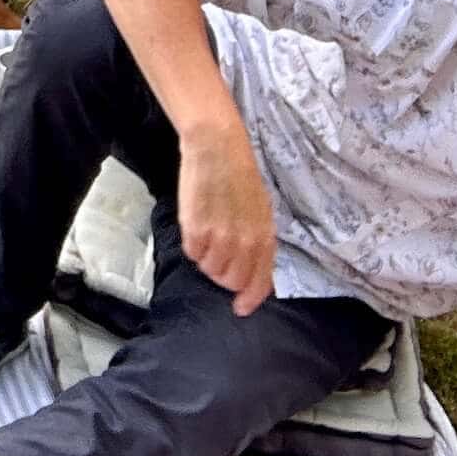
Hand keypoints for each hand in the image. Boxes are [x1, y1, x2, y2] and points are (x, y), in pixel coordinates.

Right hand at [177, 122, 275, 314]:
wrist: (217, 148)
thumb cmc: (240, 175)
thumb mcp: (261, 210)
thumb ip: (258, 242)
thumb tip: (252, 269)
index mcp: (264, 237)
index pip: (259, 282)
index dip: (249, 299)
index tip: (241, 308)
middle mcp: (244, 243)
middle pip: (231, 281)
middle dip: (224, 276)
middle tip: (218, 257)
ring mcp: (219, 238)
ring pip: (210, 270)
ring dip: (207, 259)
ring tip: (207, 235)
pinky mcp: (195, 229)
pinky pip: (192, 254)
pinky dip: (193, 246)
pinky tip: (197, 225)